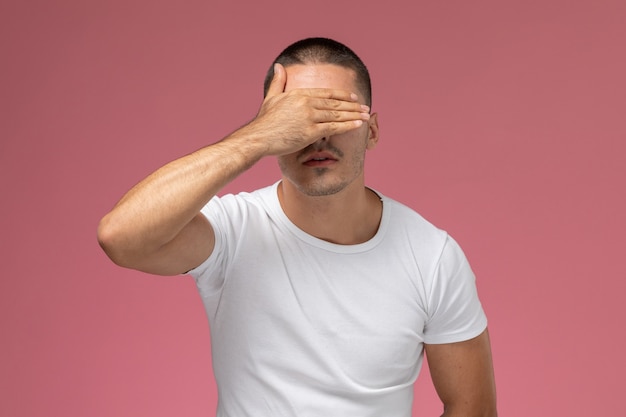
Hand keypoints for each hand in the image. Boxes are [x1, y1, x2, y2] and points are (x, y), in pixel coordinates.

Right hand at [249, 63, 369, 155]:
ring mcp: (309, 117)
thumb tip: (278, 66)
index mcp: (300, 94)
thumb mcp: (271, 97)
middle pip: (335, 104)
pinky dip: (348, 126)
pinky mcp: (311, 131)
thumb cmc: (264, 121)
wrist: (258, 137)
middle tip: (365, 107)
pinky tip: (358, 124)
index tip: (353, 97)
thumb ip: (278, 81)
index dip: (342, 95)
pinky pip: (334, 128)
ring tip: (366, 115)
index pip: (327, 93)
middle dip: (353, 106)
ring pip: (337, 115)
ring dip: (354, 115)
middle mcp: (307, 103)